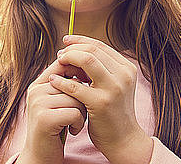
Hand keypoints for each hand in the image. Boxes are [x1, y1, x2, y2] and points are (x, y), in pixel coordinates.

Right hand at [22, 56, 89, 162]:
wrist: (41, 156)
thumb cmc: (55, 128)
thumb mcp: (57, 103)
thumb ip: (65, 85)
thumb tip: (86, 61)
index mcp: (38, 83)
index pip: (62, 64)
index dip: (79, 71)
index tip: (89, 83)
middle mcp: (35, 90)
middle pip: (72, 82)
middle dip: (82, 98)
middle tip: (80, 111)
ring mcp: (38, 104)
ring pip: (75, 98)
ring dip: (82, 113)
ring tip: (75, 122)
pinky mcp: (44, 119)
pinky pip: (74, 112)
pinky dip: (79, 123)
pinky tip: (73, 131)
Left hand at [50, 34, 152, 162]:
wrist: (124, 140)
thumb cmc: (113, 111)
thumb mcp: (111, 85)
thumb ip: (100, 68)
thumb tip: (73, 49)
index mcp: (126, 68)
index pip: (100, 45)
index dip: (80, 41)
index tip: (66, 41)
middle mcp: (123, 75)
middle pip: (92, 50)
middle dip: (72, 49)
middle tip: (60, 54)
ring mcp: (114, 88)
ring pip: (86, 60)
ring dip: (68, 59)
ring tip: (58, 63)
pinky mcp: (101, 103)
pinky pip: (76, 85)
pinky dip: (62, 81)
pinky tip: (53, 80)